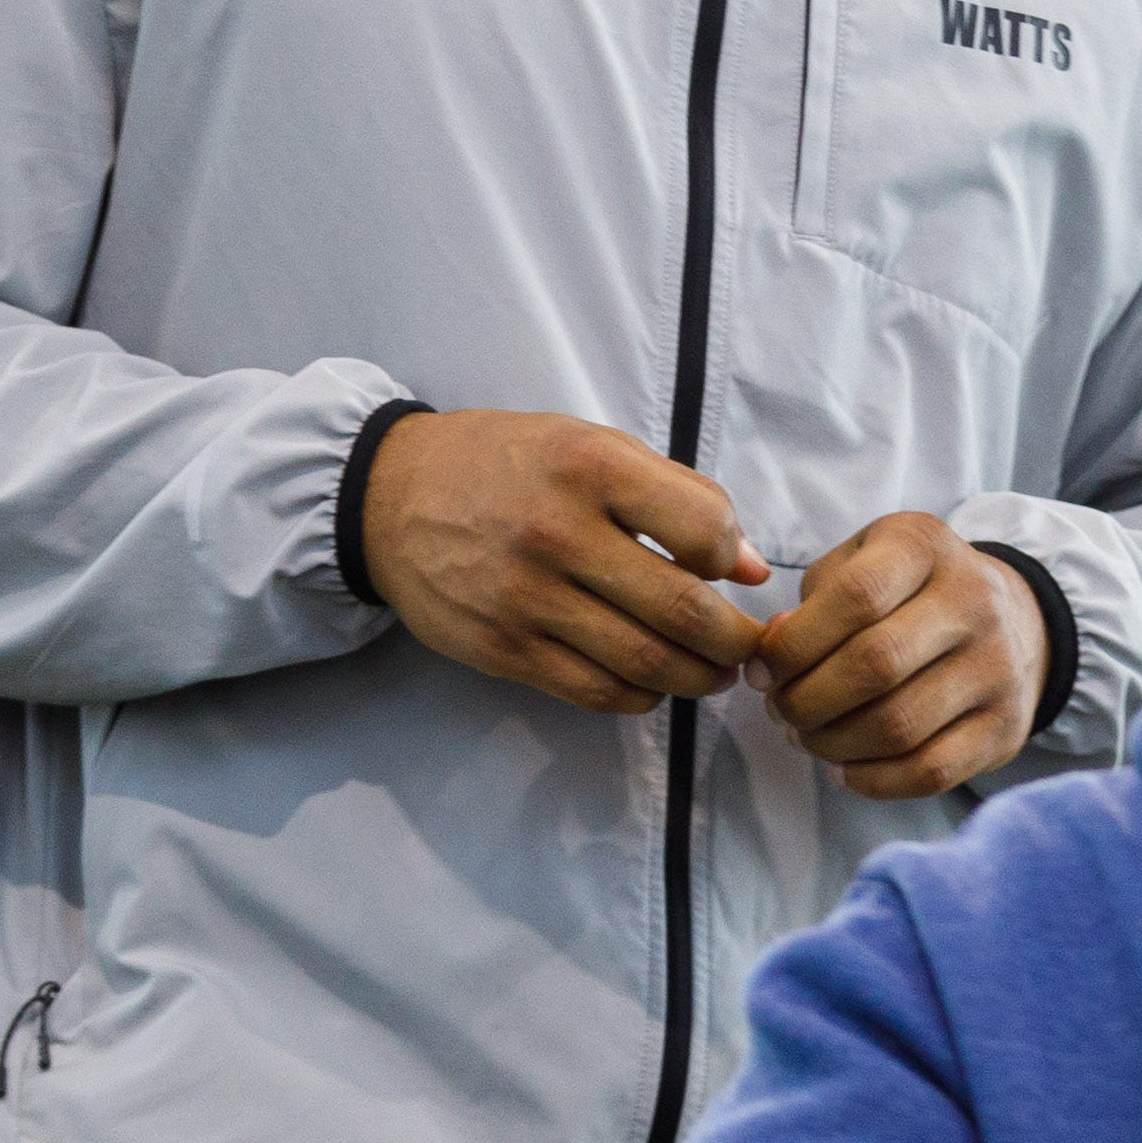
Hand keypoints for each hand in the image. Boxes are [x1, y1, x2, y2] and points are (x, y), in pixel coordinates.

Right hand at [357, 409, 770, 714]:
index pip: (702, 529)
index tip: (729, 566)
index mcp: (590, 468)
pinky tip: (654, 682)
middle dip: (734, 640)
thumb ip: (678, 496)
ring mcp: (527, 599)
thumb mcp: (589, 445)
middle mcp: (558, 533)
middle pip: (682, 611)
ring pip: (645, 663)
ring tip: (714, 672)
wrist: (389, 496)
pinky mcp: (503, 649)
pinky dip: (642, 697)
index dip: (731, 556)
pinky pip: (596, 692)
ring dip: (699, 678)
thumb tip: (751, 567)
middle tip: (748, 645)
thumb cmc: (507, 463)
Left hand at [747, 513, 1045, 801]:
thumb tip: (773, 653)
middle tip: (779, 710)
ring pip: (898, 727)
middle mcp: (973, 603)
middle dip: (806, 700)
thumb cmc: (911, 591)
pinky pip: (929, 772)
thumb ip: (814, 600)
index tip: (762, 670)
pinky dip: (871, 781)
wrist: (1016, 619)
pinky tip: (843, 767)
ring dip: (831, 744)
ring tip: (805, 737)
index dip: (794, 644)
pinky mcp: (1004, 728)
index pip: (855, 597)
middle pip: (875, 665)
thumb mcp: (863, 563)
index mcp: (926, 548)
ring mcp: (997, 669)